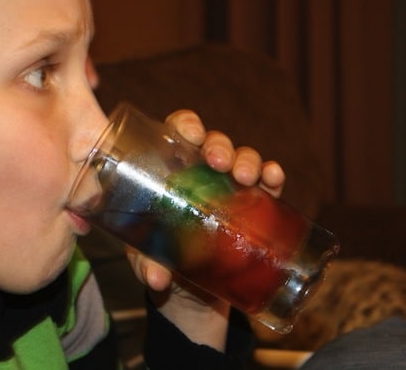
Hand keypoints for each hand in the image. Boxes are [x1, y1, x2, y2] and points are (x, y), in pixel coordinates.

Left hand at [127, 109, 285, 350]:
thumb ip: (147, 266)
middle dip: (220, 146)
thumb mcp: (145, 262)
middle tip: (218, 162)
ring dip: (248, 161)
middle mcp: (201, 175)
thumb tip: (158, 279)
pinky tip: (274, 178)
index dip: (187, 125)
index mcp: (169, 173)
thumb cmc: (158, 262)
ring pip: (243, 160)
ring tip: (246, 177)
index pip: (178, 134)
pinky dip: (273, 177)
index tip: (191, 135)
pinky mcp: (253, 210)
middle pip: (214, 144)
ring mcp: (229, 190)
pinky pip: (267, 187)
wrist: (188, 294)